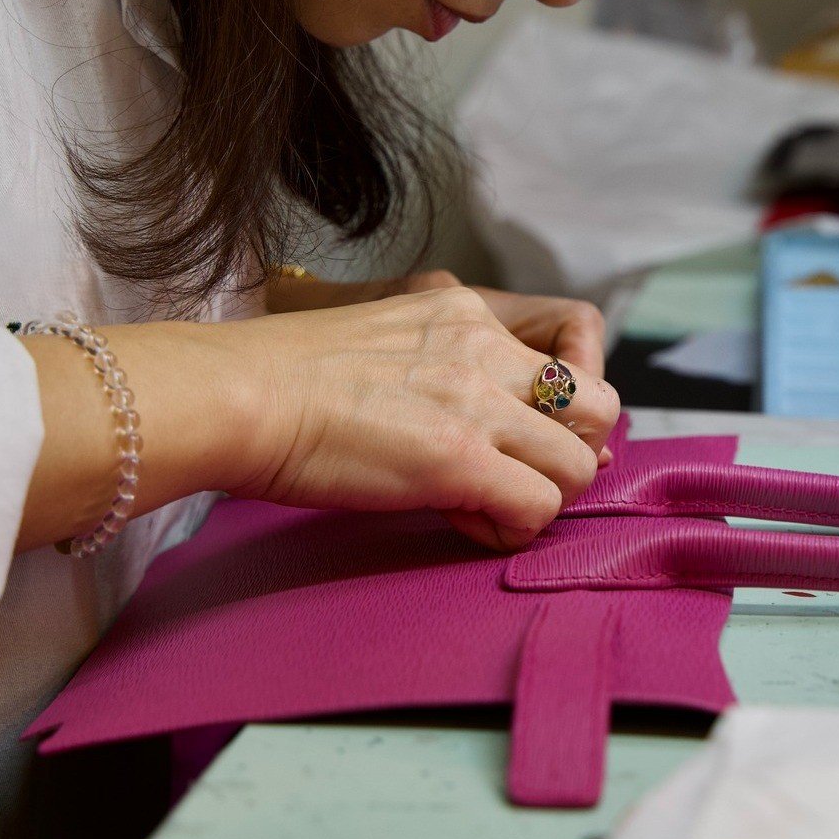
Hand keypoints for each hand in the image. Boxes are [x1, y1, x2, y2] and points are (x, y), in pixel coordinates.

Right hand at [230, 284, 620, 551]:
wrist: (238, 393)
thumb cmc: (285, 380)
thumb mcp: (385, 342)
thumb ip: (447, 368)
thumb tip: (500, 423)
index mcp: (464, 310)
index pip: (576, 343)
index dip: (570, 403)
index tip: (537, 435)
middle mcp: (483, 344)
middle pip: (601, 404)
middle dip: (574, 451)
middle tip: (520, 477)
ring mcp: (476, 401)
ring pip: (581, 461)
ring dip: (545, 496)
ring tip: (487, 506)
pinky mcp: (458, 458)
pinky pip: (538, 505)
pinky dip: (513, 528)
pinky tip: (464, 523)